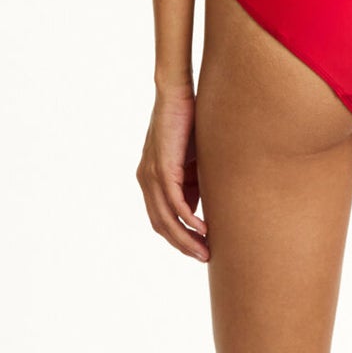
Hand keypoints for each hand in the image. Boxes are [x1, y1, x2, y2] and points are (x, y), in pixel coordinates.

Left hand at [138, 88, 208, 261]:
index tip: (198, 249)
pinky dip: (188, 219)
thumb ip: (193, 183)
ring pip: (165, 218)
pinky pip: (173, 202)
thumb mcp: (191, 161)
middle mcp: (146, 180)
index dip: (179, 238)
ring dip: (186, 238)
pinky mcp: (161, 168)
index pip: (161, 219)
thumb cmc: (187, 123)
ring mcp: (151, 175)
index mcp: (150, 180)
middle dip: (183, 245)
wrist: (176, 94)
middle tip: (204, 258)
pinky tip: (202, 229)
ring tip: (205, 251)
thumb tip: (202, 209)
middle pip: (161, 225)